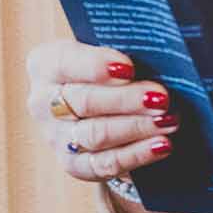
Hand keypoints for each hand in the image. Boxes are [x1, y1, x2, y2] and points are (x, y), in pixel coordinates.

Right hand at [25, 39, 187, 212]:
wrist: (96, 100)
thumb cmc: (106, 67)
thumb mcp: (106, 49)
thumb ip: (124, 47)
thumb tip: (162, 54)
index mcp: (45, 64)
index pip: (66, 62)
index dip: (96, 65)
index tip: (129, 68)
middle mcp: (43, 102)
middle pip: (84, 101)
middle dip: (126, 100)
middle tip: (161, 97)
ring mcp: (56, 137)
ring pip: (96, 135)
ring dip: (137, 128)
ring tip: (169, 120)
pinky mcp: (74, 165)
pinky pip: (105, 164)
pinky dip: (137, 154)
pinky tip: (162, 145)